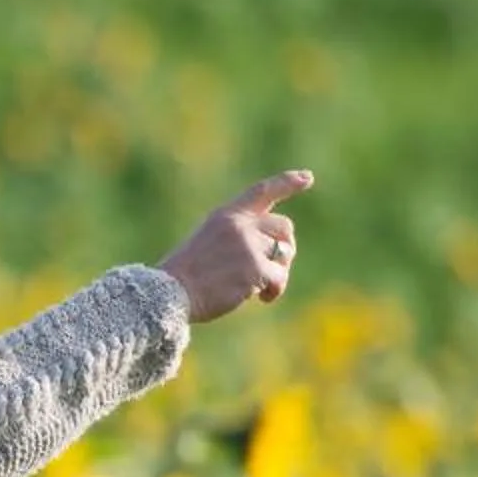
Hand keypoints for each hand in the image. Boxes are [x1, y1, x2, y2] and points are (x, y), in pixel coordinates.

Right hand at [157, 170, 311, 323]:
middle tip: (276, 266)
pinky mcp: (254, 269)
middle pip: (284, 226)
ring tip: (263, 288)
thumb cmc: (187, 274)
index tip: (307, 177)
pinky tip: (264, 298)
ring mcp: (248, 246)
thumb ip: (239, 235)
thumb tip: (279, 249)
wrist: (170, 293)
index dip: (287, 183)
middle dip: (286, 247)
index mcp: (226, 215)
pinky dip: (275, 290)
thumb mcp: (209, 240)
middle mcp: (240, 225)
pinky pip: (279, 278)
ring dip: (278, 272)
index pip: (262, 191)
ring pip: (284, 254)